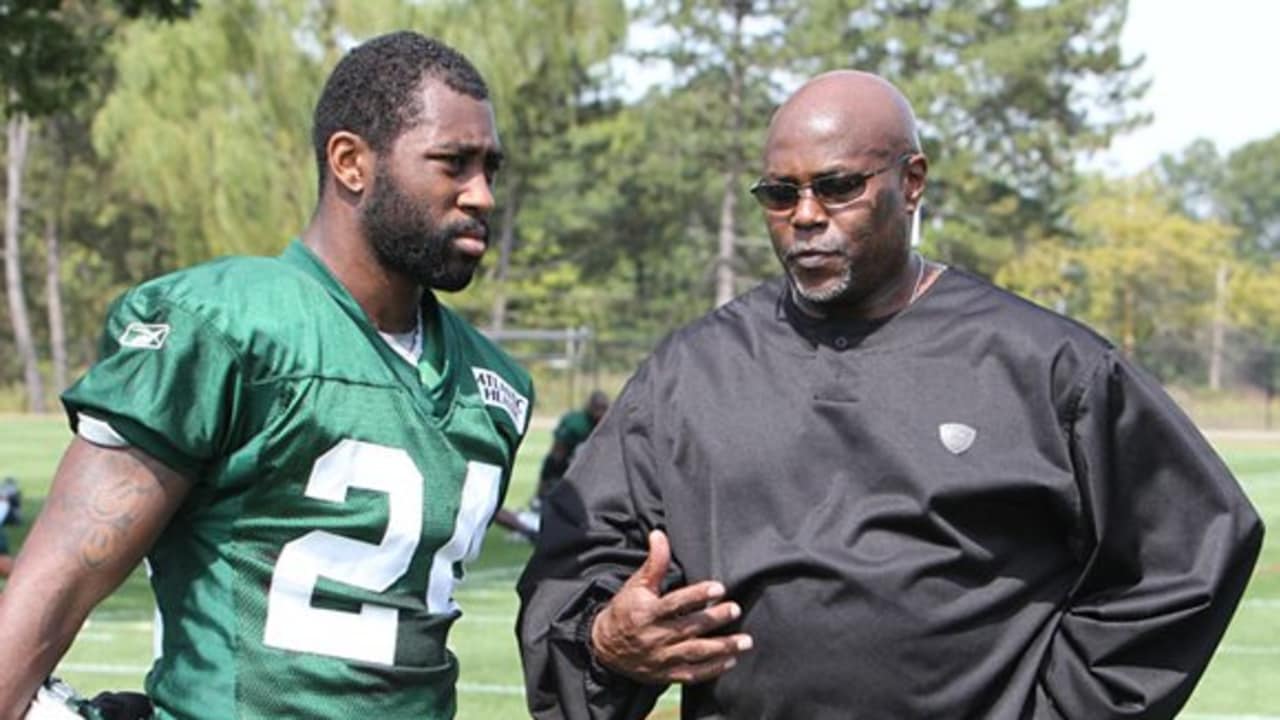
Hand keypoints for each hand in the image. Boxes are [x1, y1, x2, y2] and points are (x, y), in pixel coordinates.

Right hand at [590, 530, 751, 684]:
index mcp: (647, 612)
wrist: (604, 647)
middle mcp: (655, 637)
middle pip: (689, 628)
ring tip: (745, 641)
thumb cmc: (625, 610)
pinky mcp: (665, 674)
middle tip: (736, 609)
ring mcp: (661, 658)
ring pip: (695, 653)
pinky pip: (692, 674)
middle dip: (714, 619)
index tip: (719, 588)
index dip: (697, 595)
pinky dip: (712, 669)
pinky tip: (731, 660)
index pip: (675, 603)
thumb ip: (653, 562)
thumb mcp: (636, 585)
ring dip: (722, 647)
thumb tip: (659, 534)